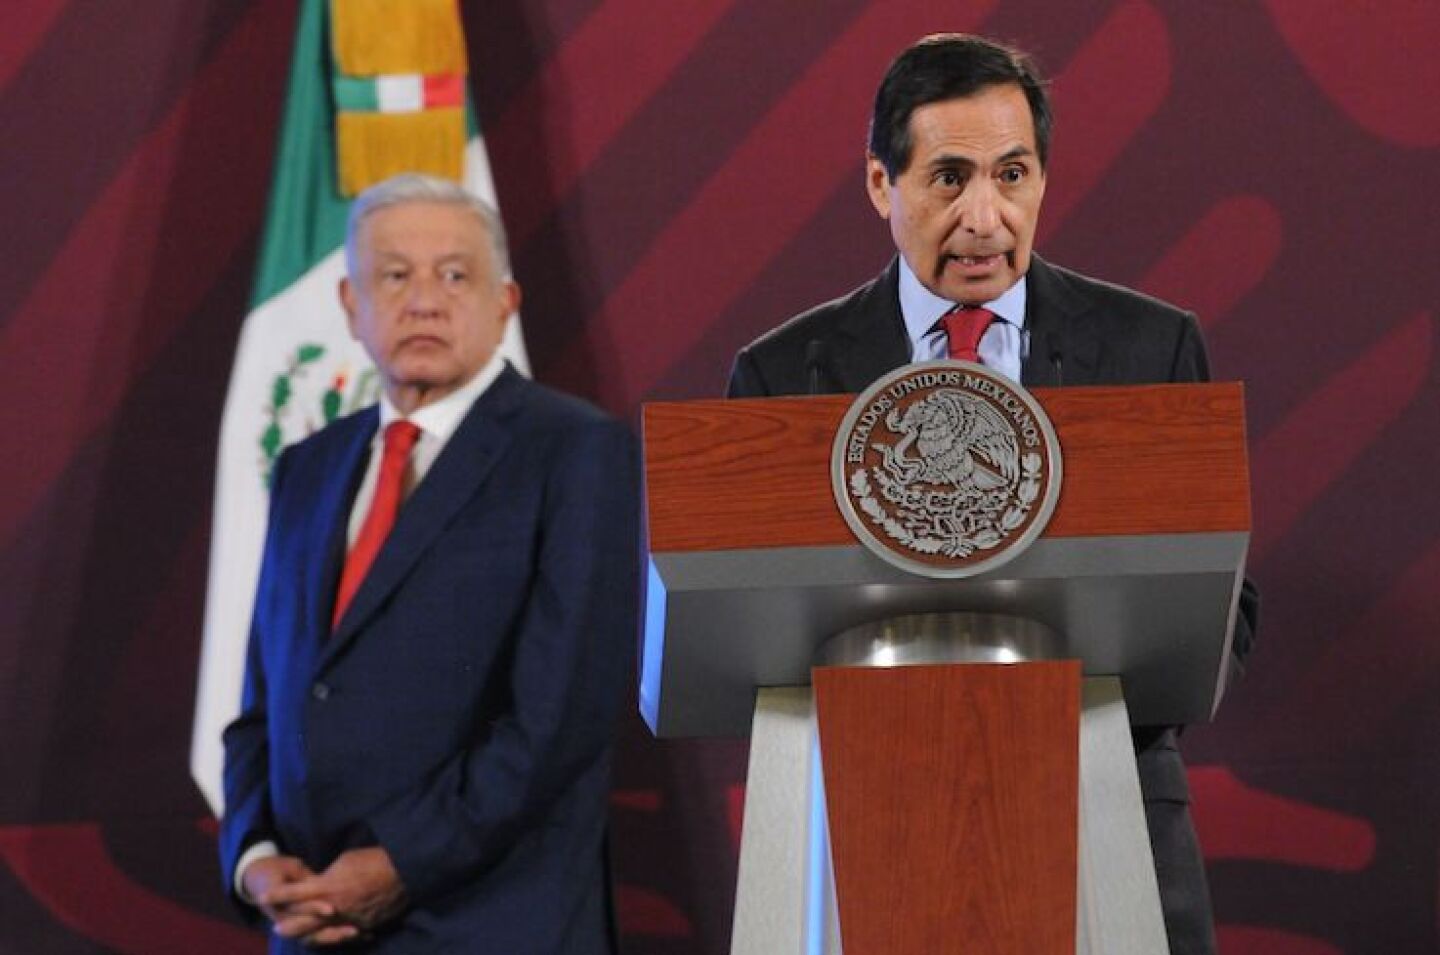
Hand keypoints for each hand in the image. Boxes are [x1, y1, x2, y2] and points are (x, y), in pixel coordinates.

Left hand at [263, 847, 406, 944]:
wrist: (404, 870)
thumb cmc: (373, 859)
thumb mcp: (345, 861)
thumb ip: (328, 877)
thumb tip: (320, 883)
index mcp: (328, 887)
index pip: (296, 893)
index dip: (277, 895)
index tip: (262, 896)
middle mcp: (335, 907)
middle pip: (304, 921)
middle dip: (289, 924)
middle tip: (276, 927)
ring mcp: (350, 920)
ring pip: (323, 933)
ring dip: (309, 934)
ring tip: (301, 936)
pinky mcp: (364, 926)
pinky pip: (346, 934)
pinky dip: (338, 936)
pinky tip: (334, 935)